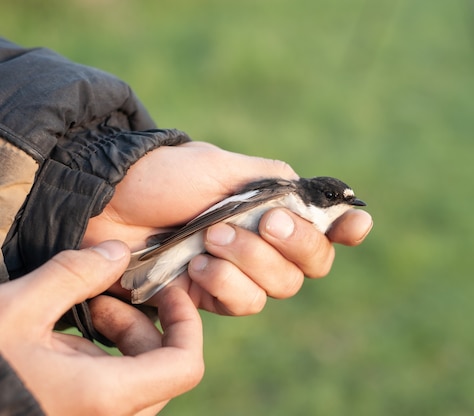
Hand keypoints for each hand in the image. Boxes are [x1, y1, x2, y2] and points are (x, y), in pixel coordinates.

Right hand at [0, 241, 203, 415]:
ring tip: (84, 309)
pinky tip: (68, 334)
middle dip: (142, 324)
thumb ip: (73, 275)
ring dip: (122, 339)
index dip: (186, 322)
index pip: (185, 365)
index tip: (164, 290)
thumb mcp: (16, 309)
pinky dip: (103, 358)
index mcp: (104, 396)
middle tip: (104, 296)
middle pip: (163, 368)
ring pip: (139, 380)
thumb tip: (117, 251)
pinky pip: (112, 390)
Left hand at [83, 142, 372, 313]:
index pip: (326, 225)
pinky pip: (242, 304)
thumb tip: (316, 193)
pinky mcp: (210, 295)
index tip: (355, 225)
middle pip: (312, 264)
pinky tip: (198, 265)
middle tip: (264, 222)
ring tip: (212, 239)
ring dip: (251, 263)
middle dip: (293, 245)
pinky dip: (225, 285)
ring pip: (279, 288)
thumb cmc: (167, 175)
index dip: (348, 230)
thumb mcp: (223, 165)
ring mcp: (240, 271)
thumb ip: (274, 180)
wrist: (110, 200)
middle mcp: (265, 242)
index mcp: (273, 206)